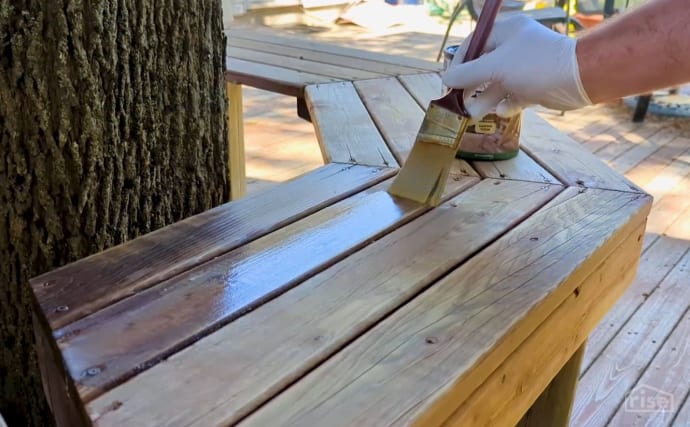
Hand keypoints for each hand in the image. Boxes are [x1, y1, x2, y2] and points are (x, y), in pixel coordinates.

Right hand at [442, 14, 591, 118]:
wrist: (579, 78)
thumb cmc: (535, 65)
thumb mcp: (495, 67)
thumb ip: (468, 74)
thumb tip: (445, 80)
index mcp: (506, 32)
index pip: (473, 44)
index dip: (459, 63)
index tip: (449, 82)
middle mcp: (514, 47)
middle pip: (484, 67)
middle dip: (471, 86)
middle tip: (459, 103)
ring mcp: (525, 67)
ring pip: (498, 84)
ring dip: (485, 99)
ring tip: (473, 115)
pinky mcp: (535, 85)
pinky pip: (514, 95)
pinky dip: (507, 104)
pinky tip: (503, 111)